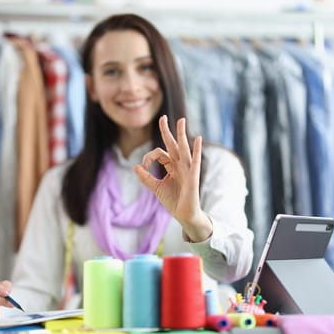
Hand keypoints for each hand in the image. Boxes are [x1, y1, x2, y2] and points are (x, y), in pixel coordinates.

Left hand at [133, 115, 212, 241]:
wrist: (184, 215)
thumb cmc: (173, 201)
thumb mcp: (156, 188)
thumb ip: (146, 178)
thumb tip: (135, 166)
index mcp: (172, 166)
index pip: (160, 153)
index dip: (149, 157)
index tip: (142, 166)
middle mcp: (180, 165)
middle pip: (173, 144)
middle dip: (167, 131)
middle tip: (163, 117)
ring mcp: (188, 169)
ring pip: (183, 148)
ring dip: (182, 134)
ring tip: (181, 121)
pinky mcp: (193, 177)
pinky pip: (196, 161)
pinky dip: (197, 150)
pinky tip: (197, 139)